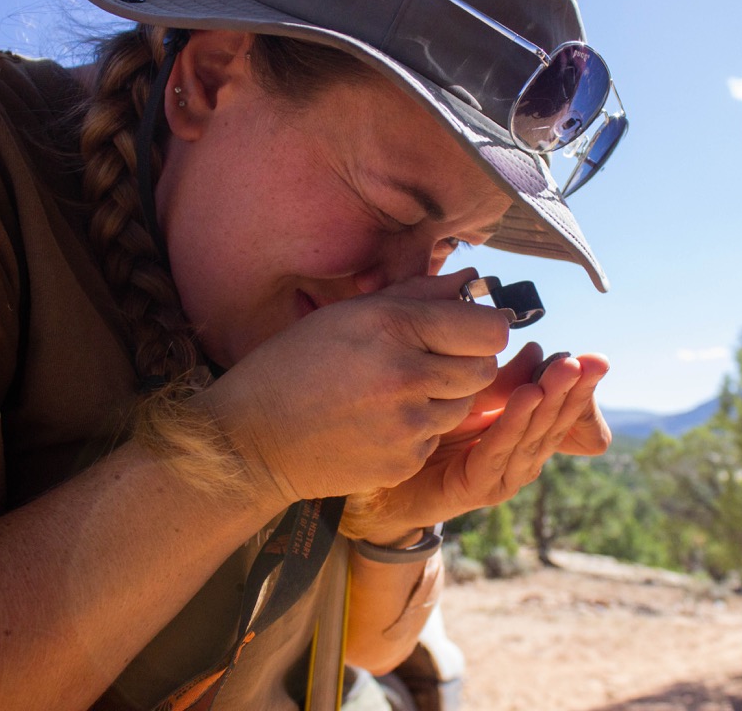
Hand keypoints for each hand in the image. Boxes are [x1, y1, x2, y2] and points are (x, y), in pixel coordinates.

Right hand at [191, 269, 510, 506]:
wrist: (252, 440)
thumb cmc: (295, 365)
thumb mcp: (348, 314)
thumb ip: (416, 294)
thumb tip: (470, 280)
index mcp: (392, 327)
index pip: (489, 329)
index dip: (483, 329)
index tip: (466, 331)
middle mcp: (406, 376)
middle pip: (485, 369)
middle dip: (468, 363)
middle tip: (432, 361)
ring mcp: (407, 425)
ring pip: (464, 407)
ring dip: (444, 398)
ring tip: (396, 392)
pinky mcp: (403, 462)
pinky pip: (435, 439)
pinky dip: (418, 431)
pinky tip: (378, 423)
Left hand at [344, 343, 610, 542]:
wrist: (378, 480)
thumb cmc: (421, 430)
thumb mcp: (464, 392)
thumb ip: (500, 376)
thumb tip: (534, 347)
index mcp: (517, 432)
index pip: (557, 409)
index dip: (578, 386)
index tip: (594, 359)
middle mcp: (515, 455)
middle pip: (551, 422)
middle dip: (571, 390)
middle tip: (587, 361)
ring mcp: (498, 474)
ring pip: (532, 437)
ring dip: (550, 402)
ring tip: (562, 372)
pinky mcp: (474, 487)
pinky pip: (498, 453)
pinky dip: (514, 424)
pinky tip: (527, 396)